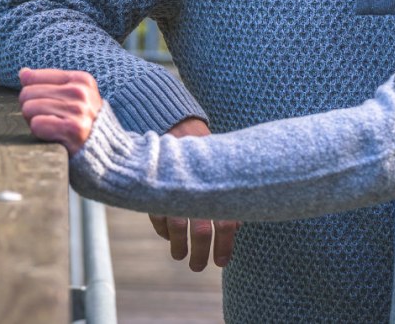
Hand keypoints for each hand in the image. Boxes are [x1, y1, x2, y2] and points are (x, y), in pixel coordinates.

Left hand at [18, 68, 103, 153]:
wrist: (106, 149)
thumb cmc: (84, 121)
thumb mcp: (74, 95)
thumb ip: (49, 82)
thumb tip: (23, 73)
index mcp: (80, 79)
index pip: (32, 78)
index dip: (33, 94)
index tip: (46, 104)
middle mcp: (80, 91)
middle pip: (27, 93)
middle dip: (31, 108)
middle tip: (48, 119)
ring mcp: (78, 109)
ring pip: (29, 108)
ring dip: (34, 121)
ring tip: (51, 127)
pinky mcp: (73, 128)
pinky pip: (36, 124)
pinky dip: (39, 132)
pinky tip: (53, 135)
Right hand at [147, 117, 238, 270]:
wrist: (179, 127)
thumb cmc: (207, 154)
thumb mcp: (222, 171)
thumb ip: (231, 197)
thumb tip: (237, 227)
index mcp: (218, 188)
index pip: (226, 222)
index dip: (224, 245)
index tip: (221, 262)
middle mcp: (197, 192)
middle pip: (202, 231)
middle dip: (200, 254)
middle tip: (198, 267)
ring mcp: (175, 191)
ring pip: (177, 228)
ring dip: (179, 246)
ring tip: (180, 256)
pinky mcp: (156, 191)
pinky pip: (159, 218)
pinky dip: (163, 230)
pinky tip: (168, 236)